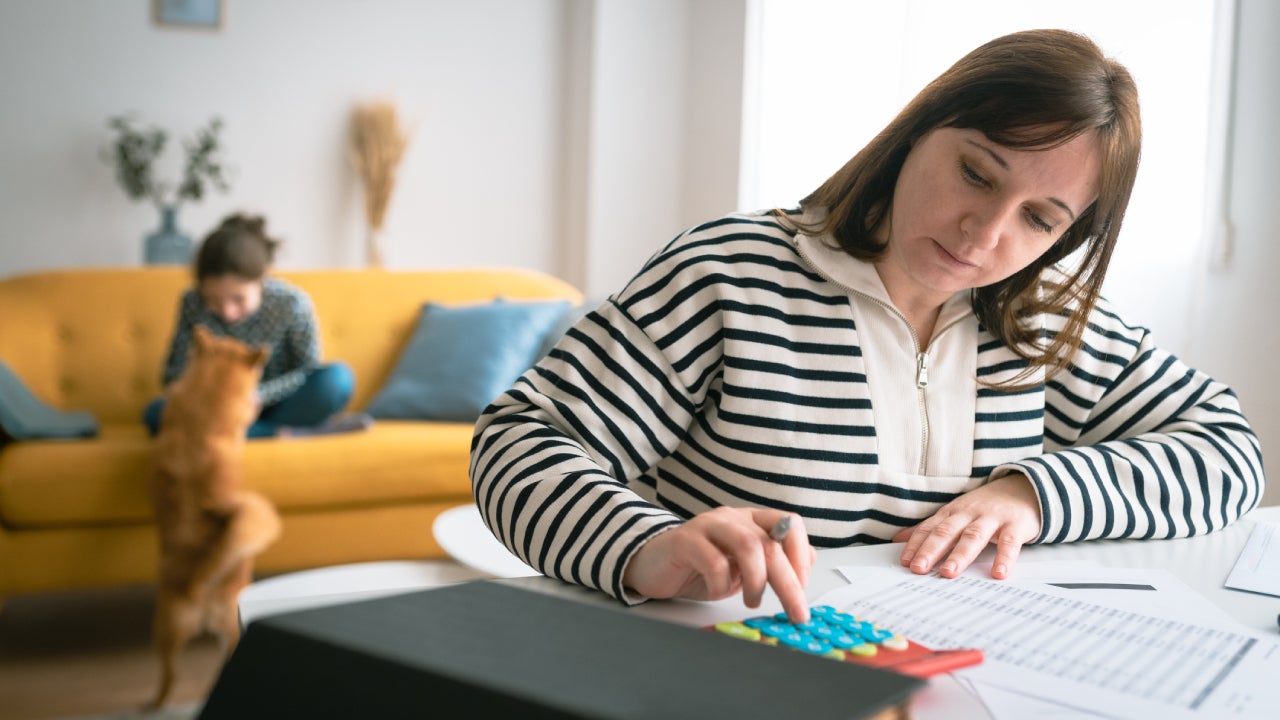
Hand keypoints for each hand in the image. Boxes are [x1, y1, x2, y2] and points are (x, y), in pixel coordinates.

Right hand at [622, 506, 816, 622]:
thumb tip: (809, 560)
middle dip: (789, 582)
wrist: (653, 565)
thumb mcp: (743, 568)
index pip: (788, 525)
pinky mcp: (685, 540)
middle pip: (771, 544)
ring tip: (753, 601)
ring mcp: (708, 526)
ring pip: (748, 546)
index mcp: (750, 520)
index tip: (803, 586)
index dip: (801, 554)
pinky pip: (714, 561)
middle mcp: (732, 518)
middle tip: (797, 611)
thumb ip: (771, 561)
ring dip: (757, 581)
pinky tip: (717, 591)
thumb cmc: (699, 568)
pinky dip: (722, 583)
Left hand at [893, 473, 1040, 579]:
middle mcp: (969, 513)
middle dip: (931, 550)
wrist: (1025, 489)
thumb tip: (900, 540)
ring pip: (973, 536)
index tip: (904, 561)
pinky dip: (1004, 558)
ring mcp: (992, 518)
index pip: (930, 528)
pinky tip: (998, 573)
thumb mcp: (956, 513)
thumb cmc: (986, 507)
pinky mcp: (1015, 525)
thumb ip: (931, 528)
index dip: (916, 544)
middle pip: (947, 532)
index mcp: (953, 512)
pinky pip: (1010, 543)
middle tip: (918, 568)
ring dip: (960, 555)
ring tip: (948, 573)